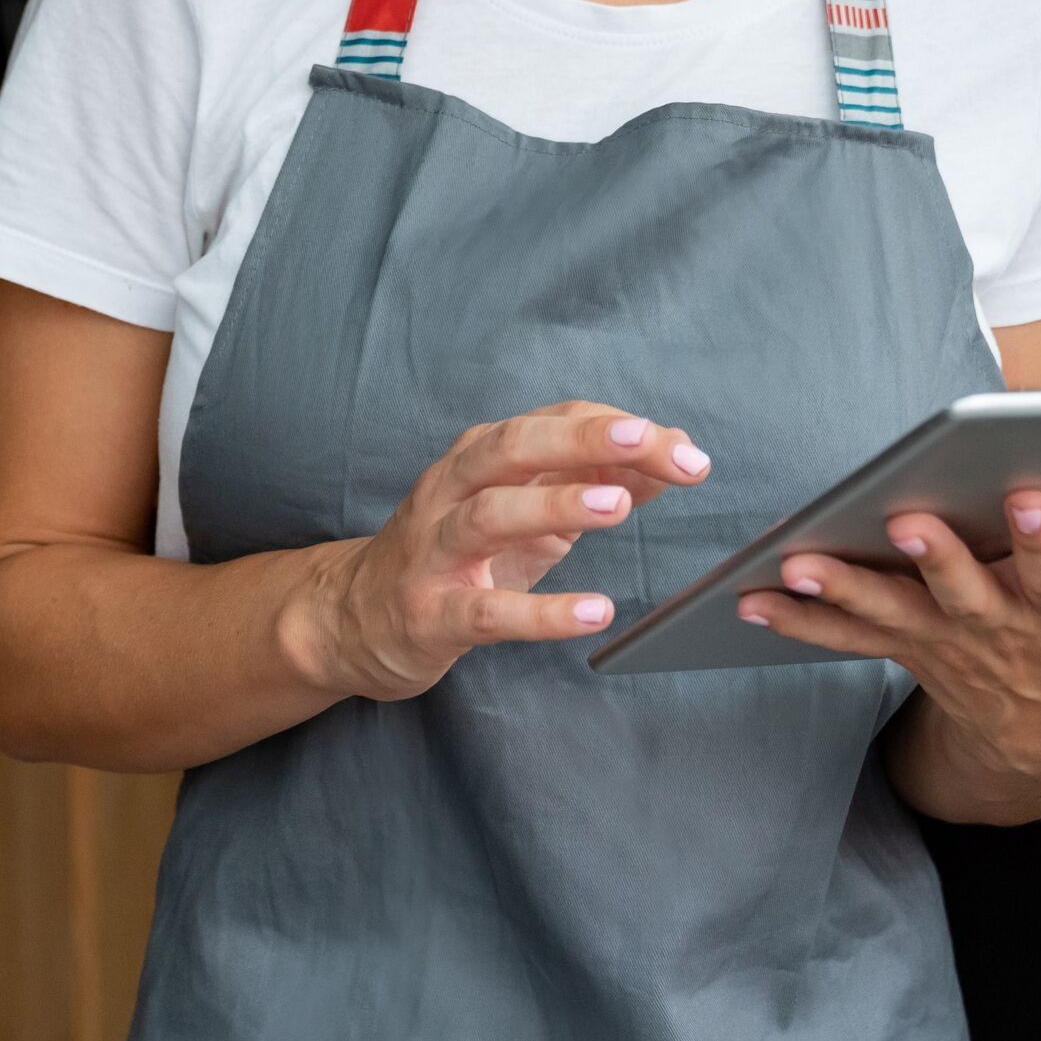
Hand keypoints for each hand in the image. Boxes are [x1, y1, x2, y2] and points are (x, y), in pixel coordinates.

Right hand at [281, 403, 712, 702]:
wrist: (356, 617)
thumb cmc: (459, 555)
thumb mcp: (528, 510)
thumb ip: (596, 479)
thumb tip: (674, 448)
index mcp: (482, 457)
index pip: (553, 423)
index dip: (618, 430)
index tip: (684, 448)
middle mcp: (452, 490)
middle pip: (514, 448)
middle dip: (583, 440)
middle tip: (648, 443)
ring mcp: (436, 551)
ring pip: (491, 514)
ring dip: (556, 505)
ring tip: (619, 508)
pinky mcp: (430, 614)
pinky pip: (485, 612)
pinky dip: (541, 613)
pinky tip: (593, 613)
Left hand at [742, 496, 1040, 790]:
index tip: (1033, 497)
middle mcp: (1000, 628)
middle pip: (964, 590)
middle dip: (936, 557)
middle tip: (906, 521)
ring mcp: (945, 641)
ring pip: (891, 612)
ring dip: (842, 589)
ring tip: (797, 562)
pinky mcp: (904, 647)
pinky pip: (844, 635)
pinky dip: (797, 617)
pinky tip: (751, 597)